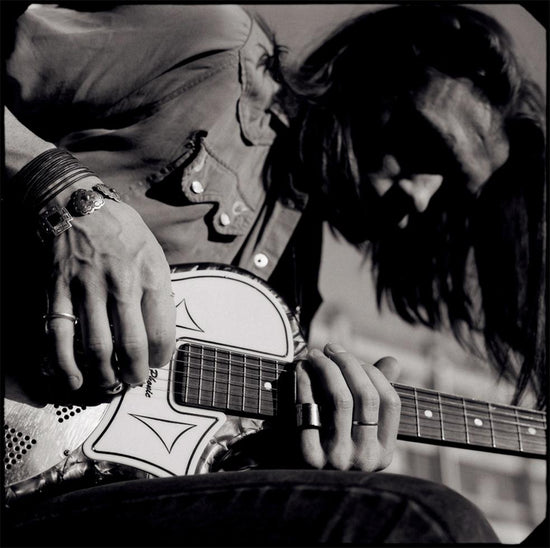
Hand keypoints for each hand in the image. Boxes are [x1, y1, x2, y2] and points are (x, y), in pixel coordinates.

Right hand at [43, 175, 175, 392]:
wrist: (77, 204)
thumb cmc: (122, 232)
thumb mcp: (154, 253)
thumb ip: (158, 291)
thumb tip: (160, 333)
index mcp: (150, 273)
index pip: (161, 330)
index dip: (161, 356)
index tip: (157, 362)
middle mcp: (120, 283)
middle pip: (131, 345)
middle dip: (135, 373)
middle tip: (135, 380)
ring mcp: (86, 288)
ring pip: (96, 347)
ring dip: (104, 376)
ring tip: (110, 384)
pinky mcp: (58, 291)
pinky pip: (60, 336)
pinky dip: (66, 365)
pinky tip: (74, 380)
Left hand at [296, 343, 400, 470]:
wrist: (297, 487)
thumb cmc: (332, 449)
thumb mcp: (357, 430)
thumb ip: (375, 395)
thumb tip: (393, 361)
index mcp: (384, 453)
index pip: (390, 402)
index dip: (373, 372)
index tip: (352, 357)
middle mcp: (365, 459)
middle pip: (366, 396)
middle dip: (348, 363)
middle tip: (330, 347)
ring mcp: (338, 460)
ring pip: (341, 399)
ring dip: (327, 367)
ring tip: (314, 355)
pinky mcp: (309, 457)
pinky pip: (310, 408)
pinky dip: (305, 382)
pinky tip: (301, 369)